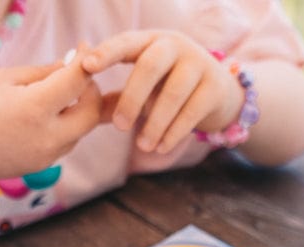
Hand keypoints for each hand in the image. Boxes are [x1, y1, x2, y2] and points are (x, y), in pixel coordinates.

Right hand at [0, 51, 102, 184]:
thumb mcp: (5, 79)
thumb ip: (43, 73)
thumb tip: (71, 67)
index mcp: (36, 108)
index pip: (78, 80)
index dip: (85, 60)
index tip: (82, 47)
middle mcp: (48, 137)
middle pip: (93, 112)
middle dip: (92, 90)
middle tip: (79, 75)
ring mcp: (47, 156)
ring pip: (82, 130)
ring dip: (80, 109)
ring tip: (61, 91)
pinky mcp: (43, 166)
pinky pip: (67, 143)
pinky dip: (68, 125)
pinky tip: (50, 113)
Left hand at [83, 31, 244, 154]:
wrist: (219, 94)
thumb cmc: (169, 89)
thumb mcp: (146, 85)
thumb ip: (120, 92)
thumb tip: (84, 105)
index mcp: (151, 41)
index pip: (126, 42)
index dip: (107, 53)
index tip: (86, 67)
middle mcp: (176, 46)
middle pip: (150, 66)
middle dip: (132, 98)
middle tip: (119, 127)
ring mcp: (198, 64)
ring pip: (173, 93)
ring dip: (154, 123)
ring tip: (142, 146)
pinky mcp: (215, 87)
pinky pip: (191, 112)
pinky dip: (173, 133)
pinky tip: (161, 148)